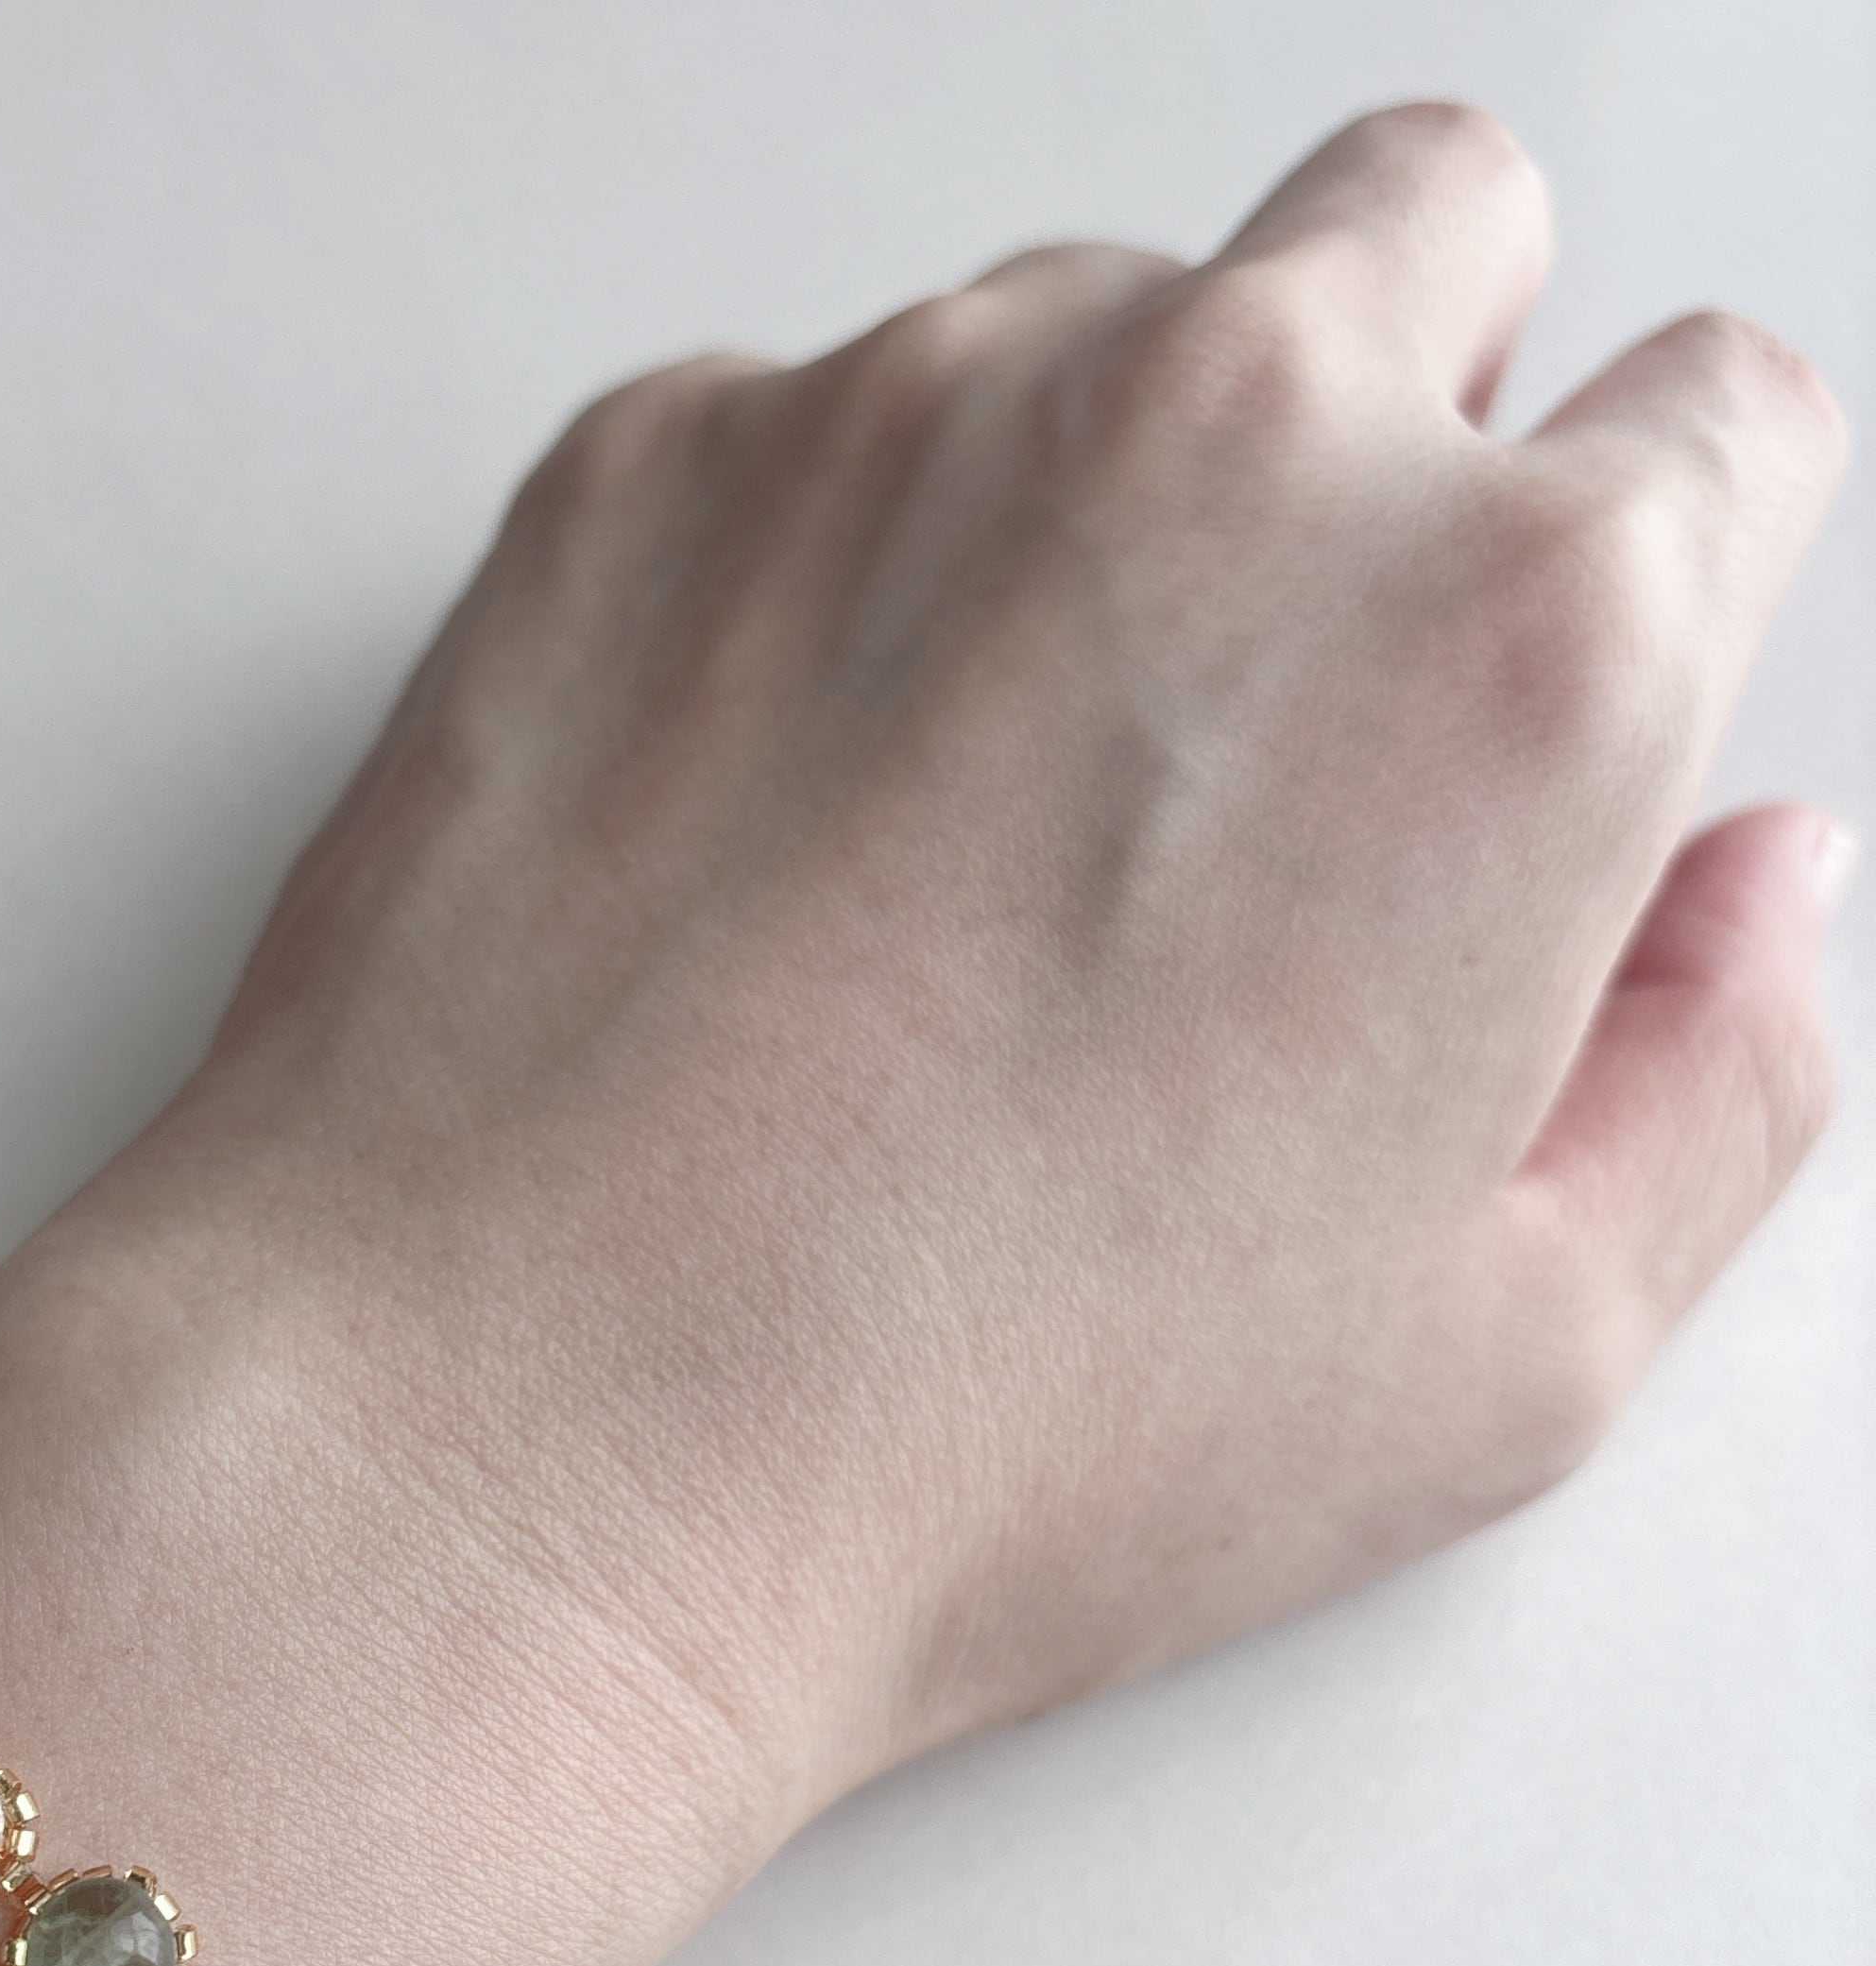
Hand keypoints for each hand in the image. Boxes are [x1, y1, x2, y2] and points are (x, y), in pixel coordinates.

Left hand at [79, 102, 1846, 1814]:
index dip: (1652, 574)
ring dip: (1093, 494)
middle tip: (1274, 692)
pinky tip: (759, 833)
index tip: (1536, 698)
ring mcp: (906, 414)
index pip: (1720, 429)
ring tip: (969, 826)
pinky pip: (809, 426)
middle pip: (1430, 234)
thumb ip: (1718, 1070)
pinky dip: (822, 566)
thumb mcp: (1495, 1363)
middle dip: (1411, 407)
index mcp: (1517, 646)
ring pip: (1100, 325)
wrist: (507, 1440)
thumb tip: (1747, 893)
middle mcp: (1227, 438)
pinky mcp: (649, 461)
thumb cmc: (965, 1434)